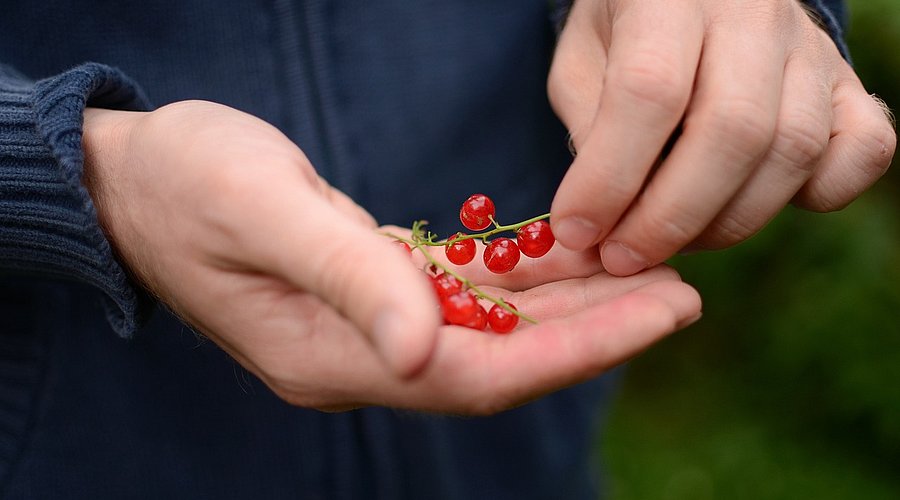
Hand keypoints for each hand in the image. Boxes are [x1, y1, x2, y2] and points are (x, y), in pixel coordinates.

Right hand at [82, 100, 700, 413]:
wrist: (130, 179)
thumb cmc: (186, 183)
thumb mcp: (260, 210)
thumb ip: (346, 278)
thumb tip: (424, 352)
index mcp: (334, 354)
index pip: (482, 372)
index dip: (578, 349)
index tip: (664, 312)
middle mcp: (360, 357)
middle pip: (502, 360)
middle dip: (597, 332)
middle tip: (685, 294)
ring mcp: (364, 330)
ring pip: (491, 330)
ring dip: (571, 306)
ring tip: (650, 274)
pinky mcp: (367, 295)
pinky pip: (462, 298)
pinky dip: (519, 280)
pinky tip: (569, 254)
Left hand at [548, 0, 895, 275]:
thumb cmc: (627, 33)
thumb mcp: (581, 62)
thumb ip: (588, 128)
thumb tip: (599, 217)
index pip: (650, 91)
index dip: (610, 177)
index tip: (577, 230)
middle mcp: (752, 13)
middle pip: (732, 130)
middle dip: (669, 218)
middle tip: (622, 257)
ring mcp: (811, 48)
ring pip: (794, 150)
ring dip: (725, 222)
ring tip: (669, 240)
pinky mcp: (847, 84)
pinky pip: (862, 151)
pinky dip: (818, 196)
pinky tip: (750, 205)